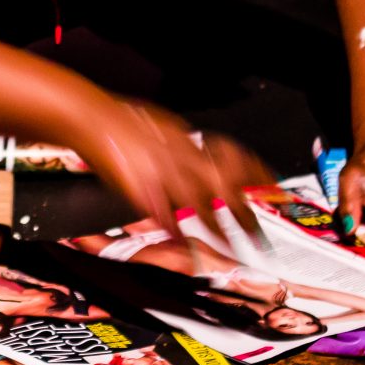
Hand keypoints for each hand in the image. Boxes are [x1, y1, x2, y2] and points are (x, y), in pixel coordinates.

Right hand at [74, 98, 272, 247]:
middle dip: (243, 211)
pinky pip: (163, 213)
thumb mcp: (165, 127)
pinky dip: (176, 230)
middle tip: (256, 232)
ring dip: (217, 227)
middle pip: (223, 186)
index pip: (233, 158)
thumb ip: (186, 145)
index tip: (272, 188)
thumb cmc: (124, 122)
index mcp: (187, 140)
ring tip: (231, 247)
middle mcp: (180, 156)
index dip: (256, 174)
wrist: (92, 118)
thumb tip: (206, 156)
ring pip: (199, 203)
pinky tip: (185, 243)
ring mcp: (160, 173)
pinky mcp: (139, 188)